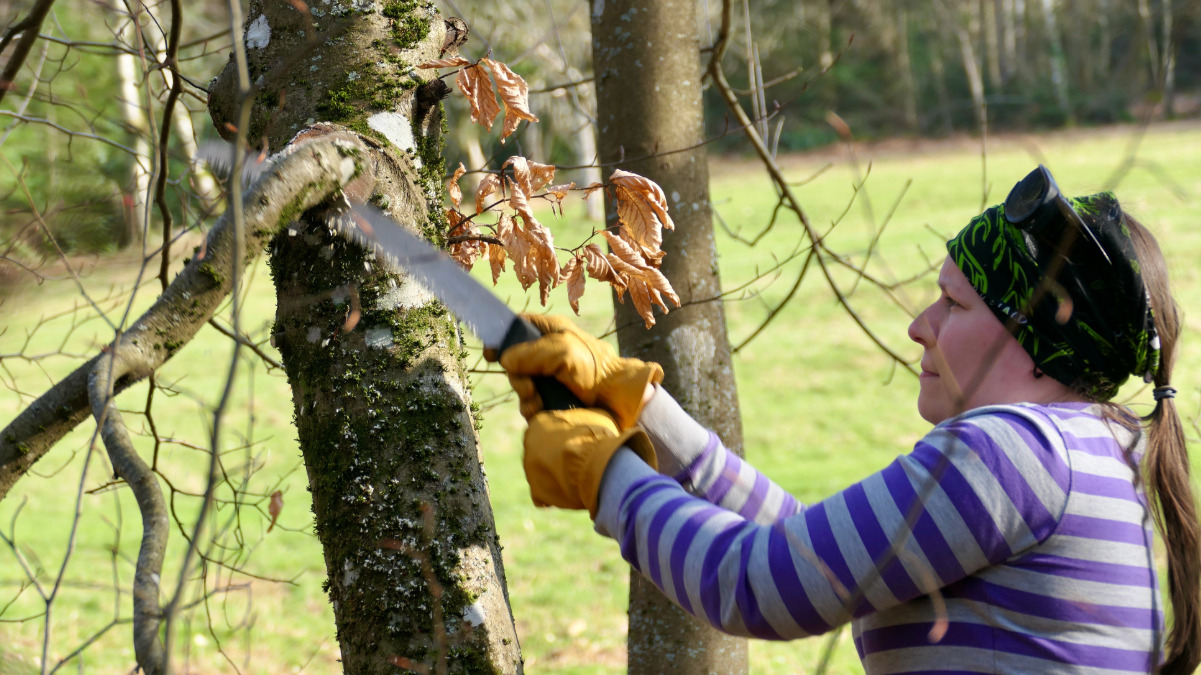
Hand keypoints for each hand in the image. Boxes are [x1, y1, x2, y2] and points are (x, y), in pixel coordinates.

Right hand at [498, 314, 662, 428]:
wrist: (618, 399)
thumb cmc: (594, 368)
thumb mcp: (561, 351)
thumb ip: (530, 353)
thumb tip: (505, 360)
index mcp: (551, 332)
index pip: (518, 326)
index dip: (503, 337)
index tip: (491, 353)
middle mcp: (549, 353)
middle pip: (515, 361)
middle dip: (518, 377)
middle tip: (530, 387)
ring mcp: (551, 377)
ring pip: (521, 385)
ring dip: (525, 396)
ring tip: (539, 401)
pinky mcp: (553, 398)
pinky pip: (531, 403)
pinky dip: (532, 409)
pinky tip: (542, 410)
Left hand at [523, 408, 656, 517]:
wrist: (598, 465)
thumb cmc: (598, 438)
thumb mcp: (594, 416)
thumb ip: (580, 419)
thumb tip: (584, 422)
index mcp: (539, 423)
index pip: (544, 429)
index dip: (561, 437)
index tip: (575, 442)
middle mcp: (529, 444)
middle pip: (541, 451)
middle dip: (556, 456)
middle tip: (577, 461)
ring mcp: (530, 469)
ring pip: (542, 472)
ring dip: (555, 475)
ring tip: (577, 477)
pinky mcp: (537, 491)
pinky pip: (543, 495)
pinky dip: (554, 495)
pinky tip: (570, 493)